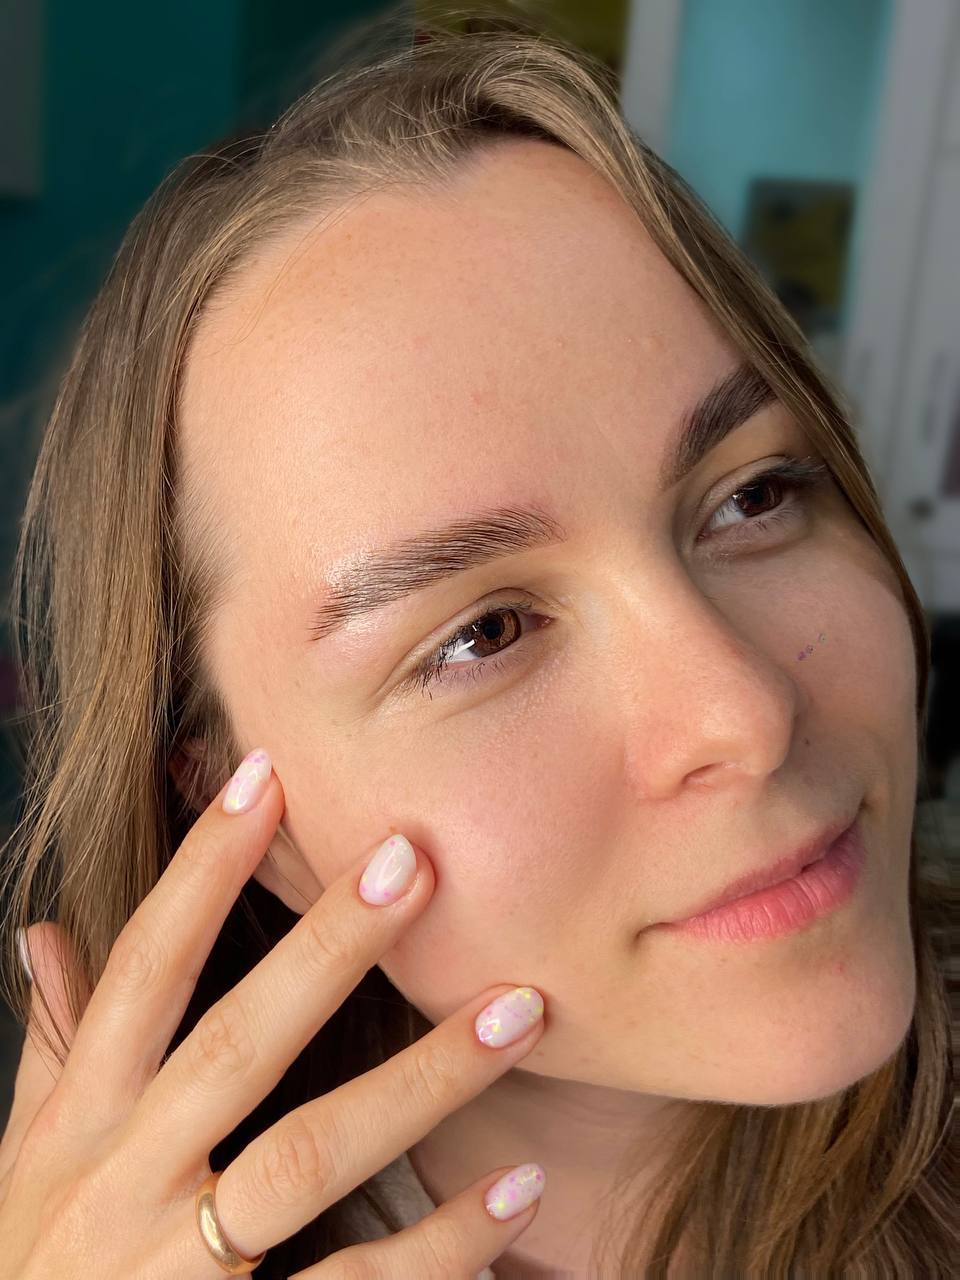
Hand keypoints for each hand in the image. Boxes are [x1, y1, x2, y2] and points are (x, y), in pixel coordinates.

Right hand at [0, 753, 546, 1276]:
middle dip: (325, 949)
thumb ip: (49, 1051)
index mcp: (78, 1126)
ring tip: (519, 1008)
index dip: (198, 873)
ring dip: (423, 1079)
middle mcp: (121, 1185)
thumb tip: (43, 934)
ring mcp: (176, 1269)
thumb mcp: (22, 1167)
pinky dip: (440, 1242)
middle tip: (416, 863)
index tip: (265, 778)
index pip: (142, 972)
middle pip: (237, 1045)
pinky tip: (515, 1184)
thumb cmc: (36, 1276)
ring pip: (310, 1154)